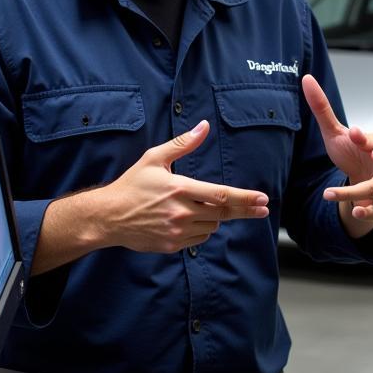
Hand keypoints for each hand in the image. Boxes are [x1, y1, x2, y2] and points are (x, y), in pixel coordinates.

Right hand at [93, 120, 269, 252]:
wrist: (108, 217)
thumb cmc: (132, 185)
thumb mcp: (154, 158)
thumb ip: (183, 143)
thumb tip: (204, 126)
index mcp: (180, 189)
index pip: (221, 195)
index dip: (245, 198)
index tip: (263, 199)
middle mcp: (181, 213)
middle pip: (223, 213)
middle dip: (245, 210)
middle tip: (263, 209)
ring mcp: (177, 232)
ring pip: (212, 226)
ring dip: (216, 218)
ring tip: (206, 208)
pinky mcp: (172, 245)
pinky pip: (199, 238)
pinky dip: (203, 229)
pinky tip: (194, 220)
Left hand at [302, 74, 372, 234]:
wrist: (359, 180)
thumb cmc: (354, 153)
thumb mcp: (336, 132)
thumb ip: (322, 108)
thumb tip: (306, 80)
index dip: (369, 137)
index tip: (354, 133)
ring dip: (356, 191)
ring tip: (332, 193)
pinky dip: (367, 211)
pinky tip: (353, 210)